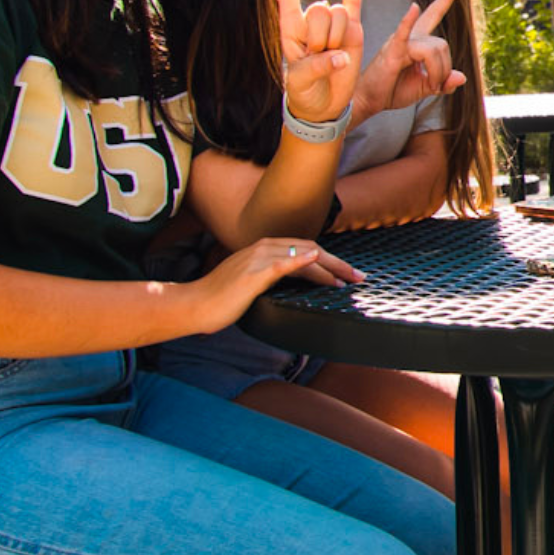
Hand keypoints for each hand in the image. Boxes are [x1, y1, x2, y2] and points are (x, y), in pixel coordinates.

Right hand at [186, 235, 361, 331]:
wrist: (194, 305)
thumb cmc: (221, 299)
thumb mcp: (252, 285)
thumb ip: (272, 279)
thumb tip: (295, 285)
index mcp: (264, 250)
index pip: (305, 249)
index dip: (329, 260)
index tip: (348, 274)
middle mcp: (262, 249)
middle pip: (309, 249)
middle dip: (337, 263)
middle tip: (358, 277)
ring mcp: (257, 259)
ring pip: (301, 256)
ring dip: (328, 267)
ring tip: (347, 279)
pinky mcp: (252, 274)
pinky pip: (280, 264)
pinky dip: (299, 260)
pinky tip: (315, 259)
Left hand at [275, 0, 363, 127]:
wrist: (324, 105)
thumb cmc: (304, 92)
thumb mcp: (299, 82)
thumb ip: (316, 67)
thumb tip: (340, 56)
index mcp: (290, 27)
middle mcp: (311, 20)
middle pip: (321, 10)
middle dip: (322, 37)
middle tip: (318, 58)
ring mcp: (333, 24)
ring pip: (340, 14)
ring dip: (338, 39)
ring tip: (331, 58)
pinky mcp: (353, 30)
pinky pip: (354, 1)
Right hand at [353, 0, 468, 117]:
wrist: (369, 100)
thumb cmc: (393, 90)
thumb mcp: (424, 87)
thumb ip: (444, 82)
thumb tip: (462, 77)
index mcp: (418, 40)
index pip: (435, 13)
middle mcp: (410, 36)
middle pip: (442, 44)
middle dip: (445, 69)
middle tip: (437, 87)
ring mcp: (400, 42)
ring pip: (434, 49)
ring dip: (437, 72)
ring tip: (430, 87)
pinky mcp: (392, 51)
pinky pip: (403, 34)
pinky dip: (407, 20)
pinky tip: (414, 8)